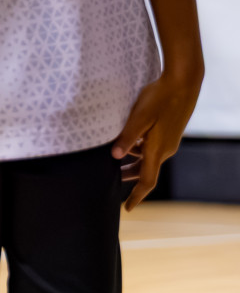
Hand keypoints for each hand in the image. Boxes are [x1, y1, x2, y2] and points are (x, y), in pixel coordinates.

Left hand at [114, 69, 202, 208]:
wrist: (183, 84)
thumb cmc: (159, 98)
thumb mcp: (138, 117)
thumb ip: (127, 137)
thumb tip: (115, 156)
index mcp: (157, 150)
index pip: (147, 181)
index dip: (136, 196)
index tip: (127, 209)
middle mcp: (165, 149)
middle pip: (145, 171)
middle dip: (129, 179)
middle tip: (111, 182)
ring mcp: (168, 141)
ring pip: (147, 158)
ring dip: (132, 162)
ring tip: (114, 163)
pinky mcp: (168, 132)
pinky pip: (151, 148)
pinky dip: (138, 150)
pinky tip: (127, 142)